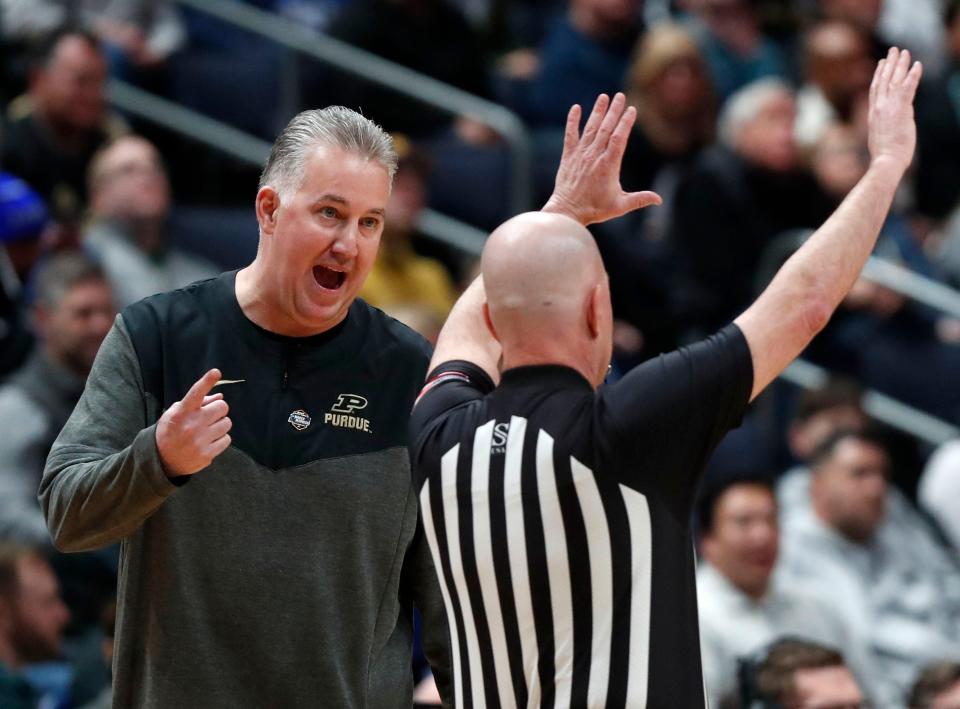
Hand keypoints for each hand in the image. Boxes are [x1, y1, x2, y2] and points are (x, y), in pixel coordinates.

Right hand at [156, 369, 231, 477]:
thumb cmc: (171, 430)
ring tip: (208, 430)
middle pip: (222, 407)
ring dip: (220, 425)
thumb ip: (198, 402)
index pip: (196, 392)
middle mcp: (191, 424)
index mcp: (182, 412)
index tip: (216, 372)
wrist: (161, 460)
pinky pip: (227, 439)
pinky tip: (209, 442)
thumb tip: (220, 395)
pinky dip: (221, 439)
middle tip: (210, 416)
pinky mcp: (207, 454)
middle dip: (219, 409)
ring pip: (227, 423)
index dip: (207, 381)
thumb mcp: (177, 413)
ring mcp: (200, 440)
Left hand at [543, 92, 661, 224]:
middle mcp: (594, 156)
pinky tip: (576, 108)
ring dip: (598, 111)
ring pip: (590, 128)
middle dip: (614, 111)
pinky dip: (572, 121)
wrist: (568, 212)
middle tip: (620, 95)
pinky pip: (570, 135)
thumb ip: (640, 199)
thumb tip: (659, 200)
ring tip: (604, 97)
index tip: (632, 110)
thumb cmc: (595, 210)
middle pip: (606, 128)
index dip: (626, 122)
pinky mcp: (568, 157)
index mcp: (609, 165)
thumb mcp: (620, 206)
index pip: (619, 138)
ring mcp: (580, 155)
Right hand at [867, 47, 921, 172]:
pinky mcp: (901, 109)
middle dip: (889, 63)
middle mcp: (878, 107)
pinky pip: (908, 87)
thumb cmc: (884, 155)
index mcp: (873, 114)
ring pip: (894, 80)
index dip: (879, 74)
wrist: (886, 160)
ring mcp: (888, 107)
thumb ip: (884, 125)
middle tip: (893, 50)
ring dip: (900, 64)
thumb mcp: (880, 136)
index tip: (882, 63)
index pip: (875, 89)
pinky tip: (917, 65)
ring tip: (905, 52)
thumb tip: (889, 125)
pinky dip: (913, 75)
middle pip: (883, 80)